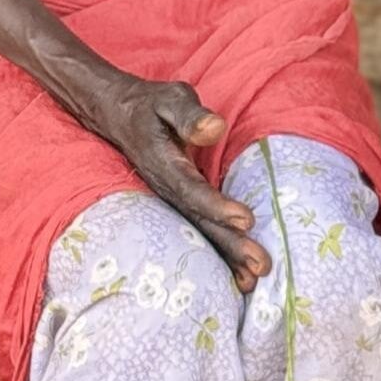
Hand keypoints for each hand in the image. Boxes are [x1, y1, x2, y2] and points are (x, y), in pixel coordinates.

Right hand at [72, 70, 271, 289]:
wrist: (118, 117)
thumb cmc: (152, 105)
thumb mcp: (170, 98)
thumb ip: (191, 115)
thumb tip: (215, 127)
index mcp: (165, 164)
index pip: (192, 189)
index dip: (217, 206)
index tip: (246, 219)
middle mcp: (167, 189)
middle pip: (199, 223)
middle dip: (230, 246)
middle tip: (261, 265)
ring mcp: (171, 201)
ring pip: (200, 235)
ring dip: (227, 260)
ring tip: (254, 282)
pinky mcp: (180, 205)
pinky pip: (199, 234)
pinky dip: (219, 256)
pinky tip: (240, 279)